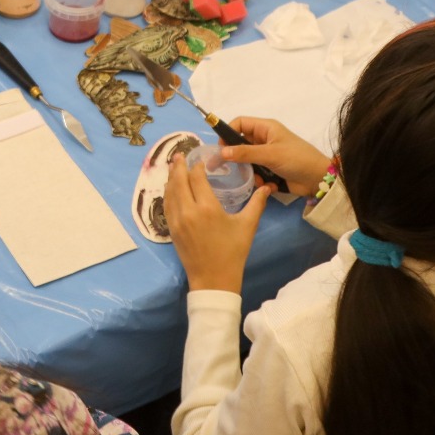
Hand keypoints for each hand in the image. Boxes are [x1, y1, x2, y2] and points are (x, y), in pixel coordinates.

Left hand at [166, 153, 268, 292]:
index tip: (201, 160)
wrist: (214, 280)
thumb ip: (257, 203)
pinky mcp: (171, 229)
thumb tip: (268, 187)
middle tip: (180, 154)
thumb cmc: (233, 252)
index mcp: (207, 208)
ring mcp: (177, 220)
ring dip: (171, 177)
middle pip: (179, 180)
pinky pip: (166, 204)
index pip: (196, 177)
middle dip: (178, 166)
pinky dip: (168, 192)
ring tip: (173, 166)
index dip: (197, 166)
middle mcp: (188, 210)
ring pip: (170, 191)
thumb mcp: (247, 226)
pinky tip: (171, 188)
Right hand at [216, 116, 331, 196]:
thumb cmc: (296, 159)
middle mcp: (264, 139)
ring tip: (258, 179)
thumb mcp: (270, 154)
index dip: (227, 133)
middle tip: (224, 169)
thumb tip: (221, 152)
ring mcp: (267, 155)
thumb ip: (245, 153)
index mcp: (265, 128)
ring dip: (250, 171)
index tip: (221, 148)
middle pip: (240, 144)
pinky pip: (256, 173)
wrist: (318, 179)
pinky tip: (269, 185)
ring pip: (247, 161)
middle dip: (235, 157)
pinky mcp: (270, 170)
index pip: (239, 124)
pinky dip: (259, 179)